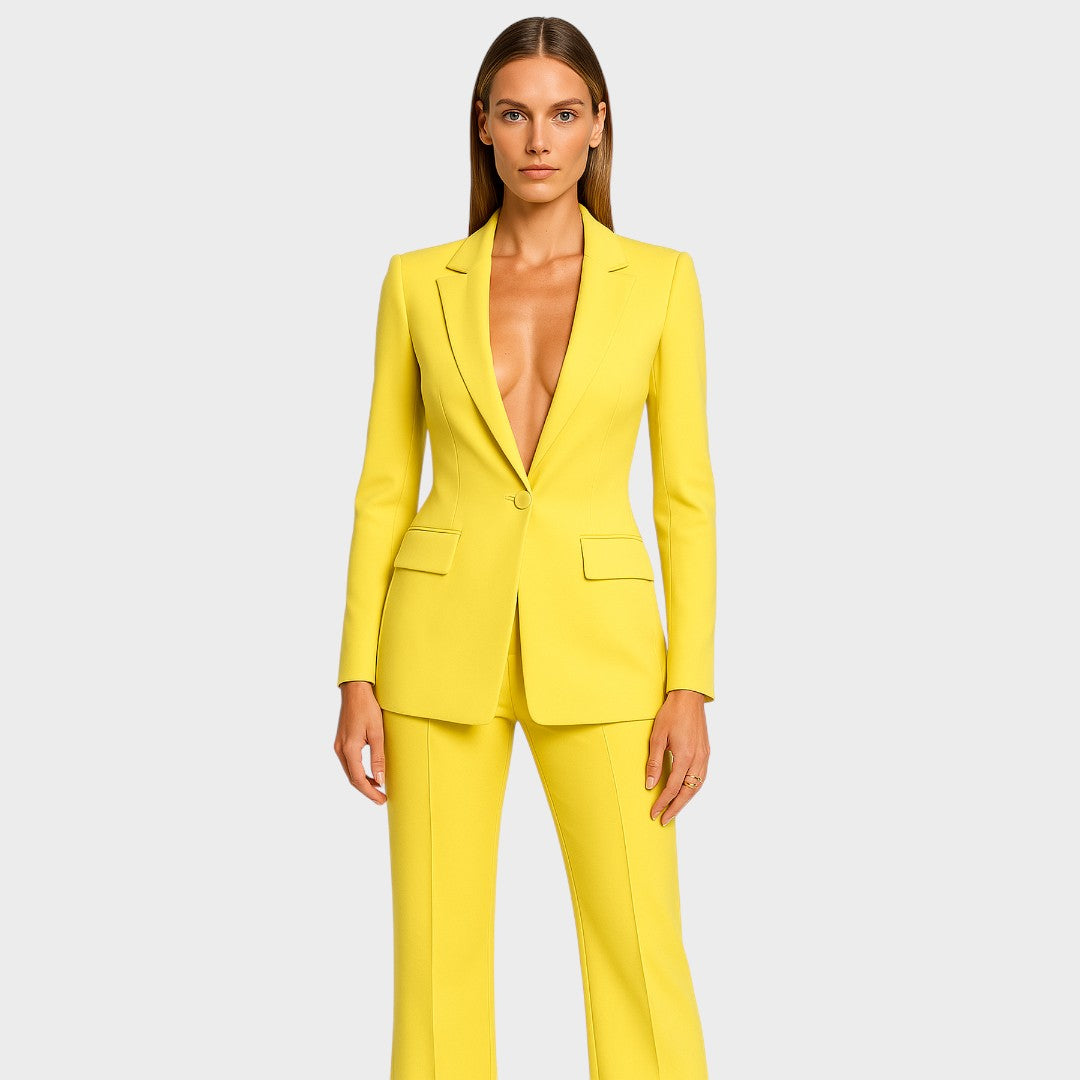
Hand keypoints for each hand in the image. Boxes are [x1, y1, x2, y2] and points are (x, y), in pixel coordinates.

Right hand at [333, 681, 387, 805]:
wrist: (355, 691)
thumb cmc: (367, 708)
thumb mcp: (377, 733)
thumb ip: (378, 757)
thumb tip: (380, 780)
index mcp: (349, 749)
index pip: (358, 779)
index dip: (370, 792)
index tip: (382, 800)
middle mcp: (340, 749)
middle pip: (352, 778)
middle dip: (366, 790)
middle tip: (381, 799)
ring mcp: (339, 745)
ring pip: (349, 771)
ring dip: (362, 781)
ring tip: (378, 788)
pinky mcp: (341, 741)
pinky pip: (349, 763)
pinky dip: (358, 771)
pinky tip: (369, 773)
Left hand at [645, 690, 709, 824]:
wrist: (688, 698)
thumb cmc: (671, 714)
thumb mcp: (656, 737)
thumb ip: (654, 762)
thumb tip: (649, 784)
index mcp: (684, 756)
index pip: (672, 787)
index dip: (662, 802)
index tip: (654, 812)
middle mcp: (698, 759)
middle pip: (687, 792)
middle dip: (675, 808)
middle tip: (664, 820)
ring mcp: (704, 756)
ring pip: (697, 786)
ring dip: (686, 800)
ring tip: (674, 810)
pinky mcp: (706, 752)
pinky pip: (702, 776)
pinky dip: (694, 788)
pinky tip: (686, 792)